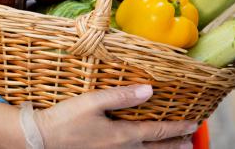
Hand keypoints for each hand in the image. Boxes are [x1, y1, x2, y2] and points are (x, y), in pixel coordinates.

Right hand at [0, 85, 196, 148]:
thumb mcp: (92, 102)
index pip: (157, 132)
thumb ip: (121, 96)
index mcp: (122, 136)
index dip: (177, 128)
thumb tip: (149, 90)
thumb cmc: (65, 120)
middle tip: (191, 141)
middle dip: (175, 145)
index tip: (193, 125)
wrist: (41, 140)